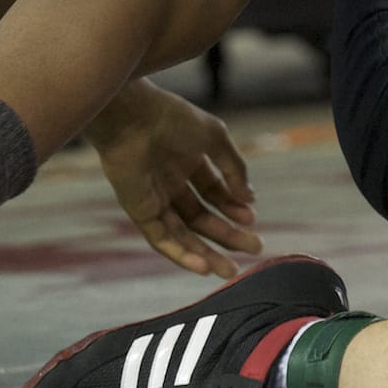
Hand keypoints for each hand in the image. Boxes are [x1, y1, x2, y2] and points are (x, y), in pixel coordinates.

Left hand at [89, 81, 261, 277]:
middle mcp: (171, 184)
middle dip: (227, 235)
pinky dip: (181, 254)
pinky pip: (161, 238)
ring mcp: (155, 199)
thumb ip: (234, 168)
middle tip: (254, 249)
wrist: (132, 116)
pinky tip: (202, 266)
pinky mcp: (140, 211)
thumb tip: (251, 199)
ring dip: (206, 254)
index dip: (234, 207)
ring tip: (229, 271)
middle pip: (203, 218)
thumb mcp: (215, 138)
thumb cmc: (172, 118)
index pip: (215, 193)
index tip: (252, 219)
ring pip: (184, 234)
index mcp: (188, 162)